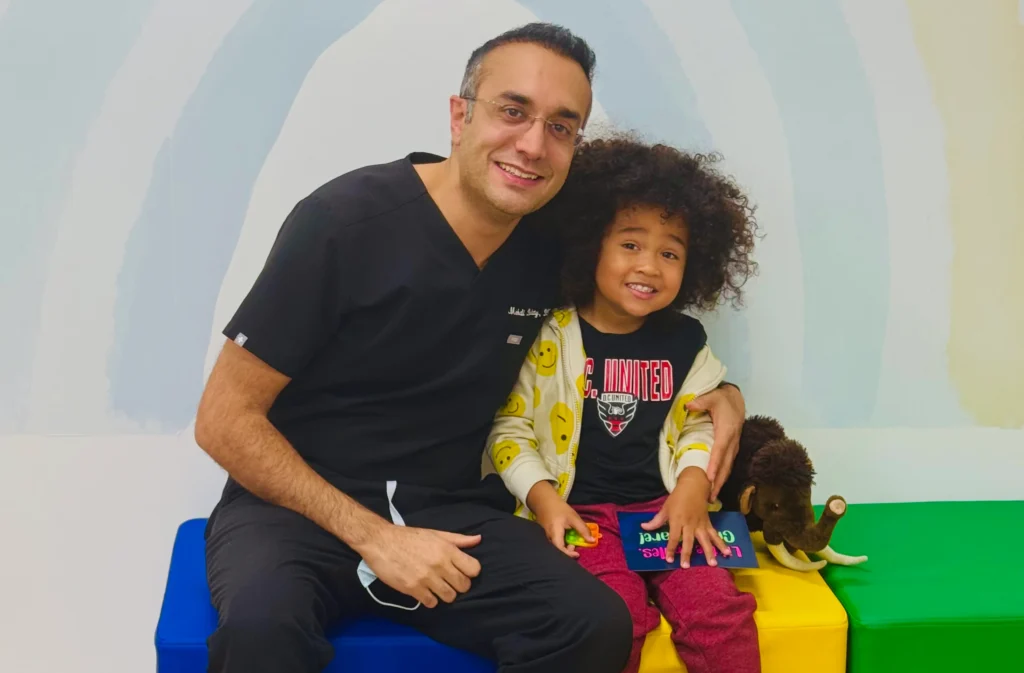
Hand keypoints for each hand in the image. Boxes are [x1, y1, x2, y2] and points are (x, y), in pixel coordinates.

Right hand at [356, 523, 481, 608]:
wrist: (380, 542)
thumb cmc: (408, 537)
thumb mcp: (435, 534)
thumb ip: (458, 539)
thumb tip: (478, 539)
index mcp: (447, 549)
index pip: (474, 569)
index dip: (470, 572)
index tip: (462, 572)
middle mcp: (440, 564)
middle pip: (464, 586)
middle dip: (459, 585)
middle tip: (449, 581)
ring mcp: (427, 578)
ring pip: (449, 597)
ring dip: (445, 594)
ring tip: (436, 587)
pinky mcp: (413, 588)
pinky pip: (431, 602)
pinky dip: (430, 599)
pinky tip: (424, 591)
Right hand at [527, 481, 592, 557]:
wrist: (544, 500)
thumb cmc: (559, 508)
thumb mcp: (573, 517)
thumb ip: (583, 529)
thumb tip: (592, 541)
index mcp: (554, 533)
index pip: (560, 549)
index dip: (569, 554)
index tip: (577, 554)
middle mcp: (548, 537)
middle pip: (558, 550)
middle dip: (568, 550)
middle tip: (575, 545)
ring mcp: (547, 536)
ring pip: (557, 546)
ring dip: (566, 545)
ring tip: (572, 539)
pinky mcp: (547, 534)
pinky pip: (556, 541)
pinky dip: (563, 541)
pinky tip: (567, 536)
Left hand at [642, 468, 731, 567]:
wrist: (694, 486)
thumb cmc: (677, 498)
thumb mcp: (665, 508)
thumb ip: (656, 520)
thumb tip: (643, 527)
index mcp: (677, 520)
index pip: (673, 537)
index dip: (671, 548)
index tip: (669, 559)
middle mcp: (689, 523)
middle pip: (689, 540)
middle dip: (687, 554)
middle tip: (686, 566)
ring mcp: (700, 524)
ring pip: (705, 539)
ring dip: (709, 552)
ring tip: (713, 564)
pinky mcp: (708, 523)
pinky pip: (715, 534)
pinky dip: (721, 543)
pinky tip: (727, 553)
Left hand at [686, 383, 744, 502]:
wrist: (736, 400)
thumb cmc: (722, 399)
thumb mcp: (712, 396)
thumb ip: (701, 401)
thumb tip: (688, 404)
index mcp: (726, 431)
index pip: (719, 450)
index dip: (714, 464)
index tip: (709, 478)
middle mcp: (732, 442)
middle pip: (725, 464)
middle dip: (718, 481)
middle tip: (710, 496)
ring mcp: (733, 447)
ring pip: (727, 467)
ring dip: (720, 482)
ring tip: (712, 497)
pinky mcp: (732, 449)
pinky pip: (727, 465)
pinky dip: (722, 477)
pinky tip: (715, 486)